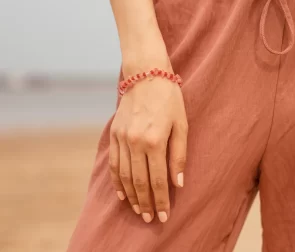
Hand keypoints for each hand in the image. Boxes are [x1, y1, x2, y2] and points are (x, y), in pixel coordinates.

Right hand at [109, 59, 187, 223]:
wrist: (146, 76)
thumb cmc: (168, 99)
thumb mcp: (181, 125)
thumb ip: (178, 154)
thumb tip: (177, 182)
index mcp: (154, 140)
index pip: (157, 180)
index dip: (162, 200)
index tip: (165, 215)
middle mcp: (135, 142)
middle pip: (139, 181)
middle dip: (146, 203)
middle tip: (151, 218)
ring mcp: (121, 138)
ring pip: (124, 175)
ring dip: (131, 195)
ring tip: (138, 210)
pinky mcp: (114, 134)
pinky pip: (113, 162)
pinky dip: (117, 180)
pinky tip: (121, 192)